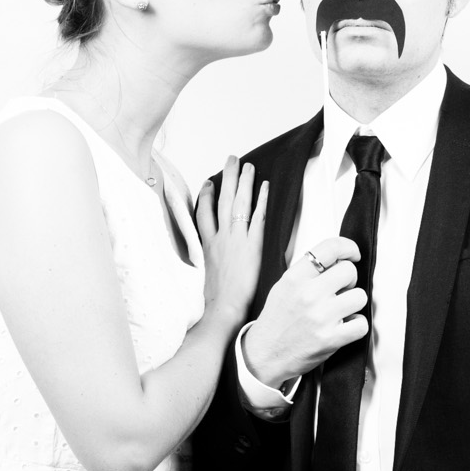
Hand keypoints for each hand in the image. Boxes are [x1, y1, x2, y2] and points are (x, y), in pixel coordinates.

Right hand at [195, 156, 267, 324]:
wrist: (221, 310)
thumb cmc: (214, 301)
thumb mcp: (204, 276)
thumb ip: (208, 262)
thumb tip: (211, 261)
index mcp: (206, 245)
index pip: (203, 213)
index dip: (206, 196)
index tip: (209, 184)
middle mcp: (219, 238)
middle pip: (222, 200)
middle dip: (227, 177)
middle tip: (232, 160)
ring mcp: (235, 240)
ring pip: (238, 203)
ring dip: (244, 182)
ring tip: (248, 166)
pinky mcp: (252, 245)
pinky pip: (257, 217)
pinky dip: (261, 200)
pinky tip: (265, 187)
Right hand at [241, 235, 367, 388]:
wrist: (264, 355)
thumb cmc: (276, 321)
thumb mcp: (283, 286)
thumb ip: (308, 271)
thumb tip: (338, 260)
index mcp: (295, 278)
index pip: (329, 248)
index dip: (348, 247)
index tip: (352, 254)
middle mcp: (308, 294)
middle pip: (349, 271)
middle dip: (349, 280)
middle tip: (340, 291)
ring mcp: (320, 317)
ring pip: (360, 296)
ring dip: (353, 304)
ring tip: (340, 311)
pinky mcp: (330, 339)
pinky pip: (361, 324)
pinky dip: (356, 326)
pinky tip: (343, 327)